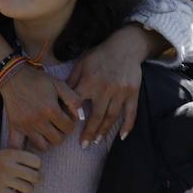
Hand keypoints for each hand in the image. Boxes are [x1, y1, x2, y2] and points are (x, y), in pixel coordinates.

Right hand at [0, 63, 81, 151]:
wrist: (12, 75)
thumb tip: (81, 116)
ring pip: (42, 146)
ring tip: (46, 131)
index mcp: (51, 110)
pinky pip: (17, 146)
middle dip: (61, 133)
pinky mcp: (14, 127)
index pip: (69, 128)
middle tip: (58, 125)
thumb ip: (73, 99)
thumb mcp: (59, 84)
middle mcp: (38, 121)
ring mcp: (25, 126)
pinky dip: (23, 150)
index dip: (71, 124)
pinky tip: (28, 146)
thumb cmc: (37, 79)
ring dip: (47, 141)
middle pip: (57, 140)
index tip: (66, 118)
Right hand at [0, 148, 41, 192]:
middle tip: (31, 177)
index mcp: (12, 154)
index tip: (31, 166)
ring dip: (27, 187)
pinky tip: (15, 190)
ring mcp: (4, 180)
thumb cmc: (0, 161)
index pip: (37, 162)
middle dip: (36, 178)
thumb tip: (41, 171)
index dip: (36, 165)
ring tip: (22, 184)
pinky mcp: (0, 191)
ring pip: (29, 189)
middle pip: (35, 177)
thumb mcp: (11, 152)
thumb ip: (26, 158)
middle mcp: (9, 167)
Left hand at [69, 25, 152, 144]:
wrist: (125, 47)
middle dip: (90, 132)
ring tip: (97, 142)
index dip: (73, 116)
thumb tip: (60, 96)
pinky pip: (131, 113)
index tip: (67, 128)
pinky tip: (122, 136)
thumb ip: (72, 81)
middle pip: (97, 115)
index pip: (79, 103)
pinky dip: (127, 125)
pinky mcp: (133, 93)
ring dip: (104, 131)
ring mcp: (120, 92)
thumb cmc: (99, 55)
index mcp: (90, 82)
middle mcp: (105, 89)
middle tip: (84, 145)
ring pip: (112, 116)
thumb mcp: (81, 64)